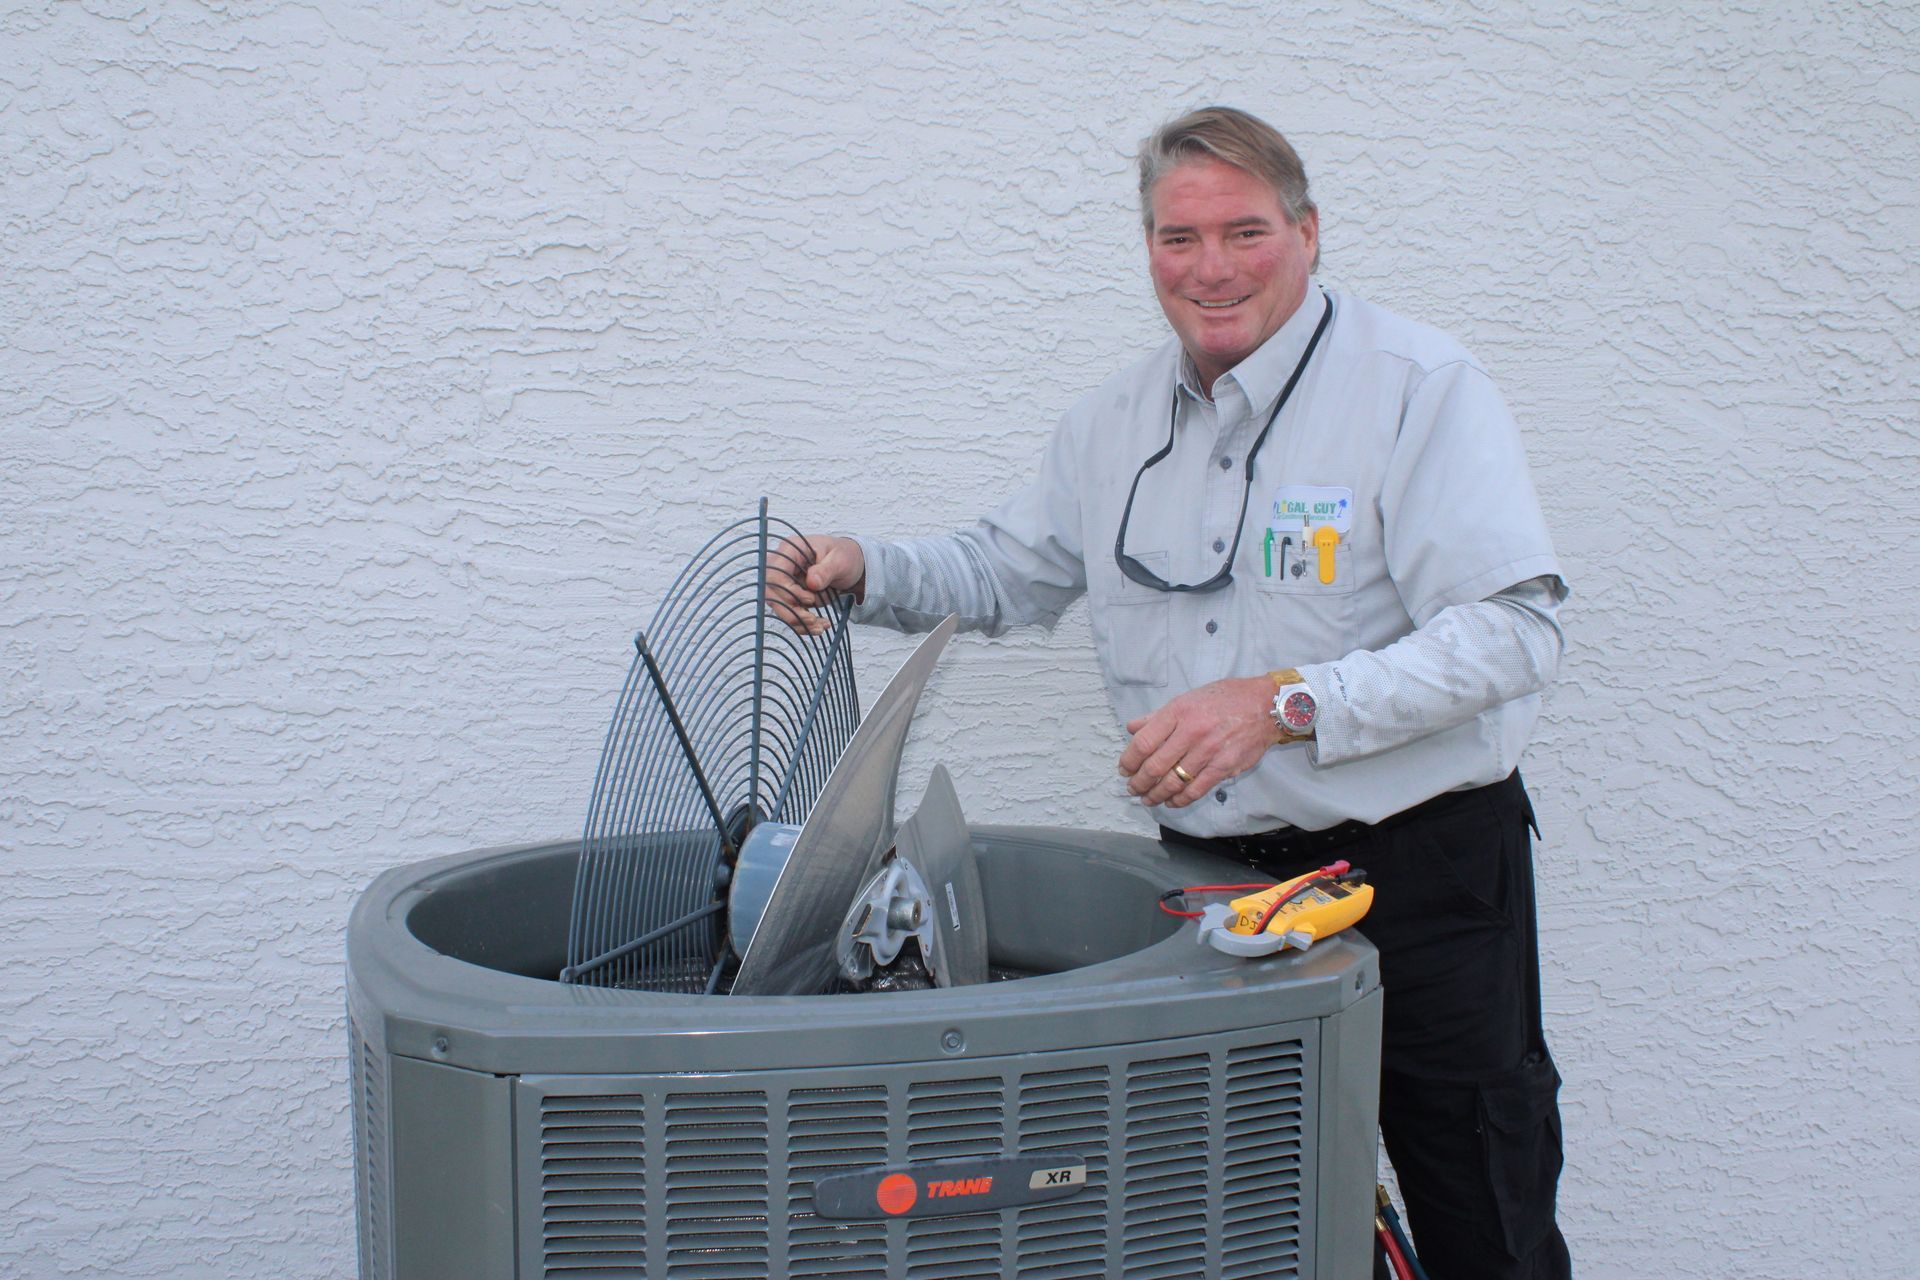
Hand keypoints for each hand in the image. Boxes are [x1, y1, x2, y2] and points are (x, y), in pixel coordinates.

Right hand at [766, 533, 865, 634]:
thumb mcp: (839, 560)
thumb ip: (826, 570)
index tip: (810, 598)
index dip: (788, 591)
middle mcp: (783, 566)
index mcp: (790, 550)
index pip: (775, 575)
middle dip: (791, 612)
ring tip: (821, 626)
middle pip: (772, 594)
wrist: (849, 563)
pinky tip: (819, 626)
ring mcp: (785, 583)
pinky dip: (804, 625)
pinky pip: (790, 613)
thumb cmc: (843, 555)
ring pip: (780, 608)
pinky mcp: (791, 596)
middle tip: (812, 619)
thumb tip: (812, 583)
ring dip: (799, 622)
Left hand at [1117, 676, 1276, 808]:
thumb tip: (1132, 728)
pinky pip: (1196, 789)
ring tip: (1148, 799)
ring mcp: (1208, 751)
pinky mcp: (1224, 767)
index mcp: (1178, 712)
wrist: (1265, 705)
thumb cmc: (1225, 699)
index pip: (1144, 742)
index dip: (1129, 760)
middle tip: (1132, 788)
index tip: (1124, 769)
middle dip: (1139, 782)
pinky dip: (1180, 800)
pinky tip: (1171, 802)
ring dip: (1156, 794)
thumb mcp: (1188, 698)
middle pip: (1155, 765)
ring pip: (1174, 781)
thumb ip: (1158, 716)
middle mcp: (1191, 731)